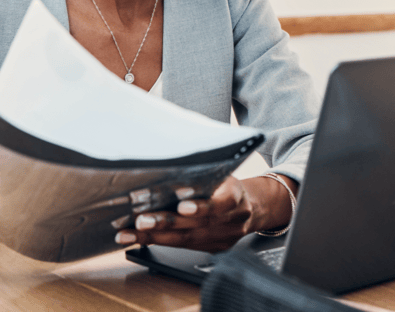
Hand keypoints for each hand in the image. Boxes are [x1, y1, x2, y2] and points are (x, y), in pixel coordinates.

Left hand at [114, 176, 254, 252]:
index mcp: (236, 197)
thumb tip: (168, 160)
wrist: (250, 207)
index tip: (182, 206)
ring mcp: (222, 238)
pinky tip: (138, 238)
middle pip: (197, 225)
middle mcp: (231, 221)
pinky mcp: (211, 249)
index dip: (202, 206)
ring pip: (185, 241)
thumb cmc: (227, 185)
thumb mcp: (221, 173)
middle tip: (142, 220)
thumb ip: (202, 173)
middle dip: (166, 223)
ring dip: (154, 237)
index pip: (221, 203)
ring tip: (130, 233)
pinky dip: (158, 242)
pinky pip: (182, 248)